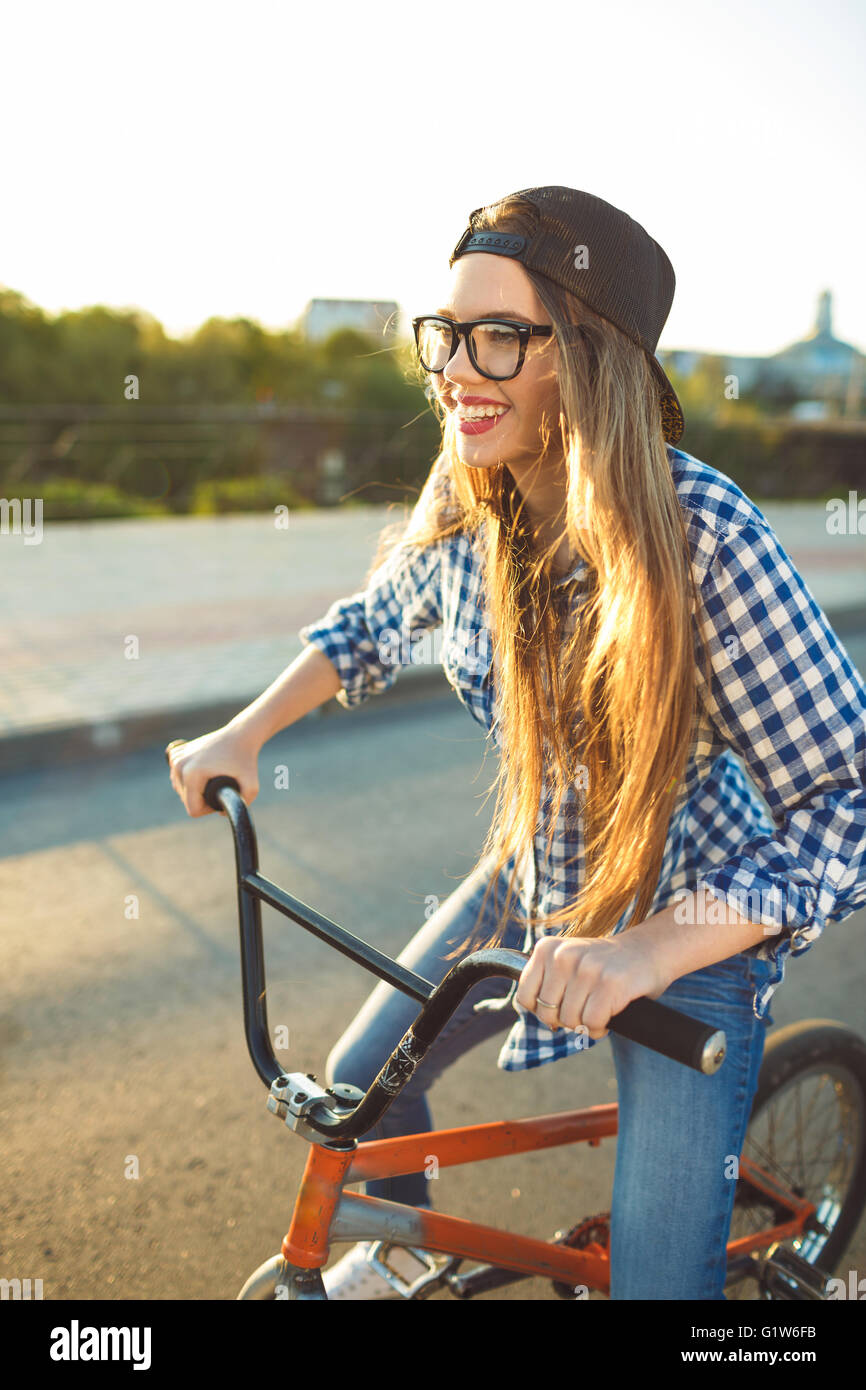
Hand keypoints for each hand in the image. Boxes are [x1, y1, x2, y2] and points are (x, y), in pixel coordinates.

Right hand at [166, 723, 259, 817]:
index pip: (193, 809)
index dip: (209, 809)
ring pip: (180, 788)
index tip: (221, 797)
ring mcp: (176, 758)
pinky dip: (187, 777)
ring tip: (212, 779)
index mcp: (192, 774)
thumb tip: (220, 813)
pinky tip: (201, 772)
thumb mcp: (252, 786)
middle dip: (202, 799)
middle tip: (220, 787)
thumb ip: (241, 806)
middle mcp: (179, 765)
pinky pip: (177, 775)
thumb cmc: (246, 760)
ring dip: (195, 789)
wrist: (240, 735)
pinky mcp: (176, 753)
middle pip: (186, 800)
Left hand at [515, 932, 669, 1038]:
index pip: (525, 996)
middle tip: (585, 1008)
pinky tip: (610, 1014)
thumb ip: (547, 980)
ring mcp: (587, 969)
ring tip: (600, 1008)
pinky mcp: (610, 984)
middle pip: (547, 1013)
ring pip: (570, 1021)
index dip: (542, 1010)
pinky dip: (600, 1028)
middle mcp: (563, 955)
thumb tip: (533, 1010)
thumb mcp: (568, 961)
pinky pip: (592, 1024)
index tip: (561, 1006)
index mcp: (547, 948)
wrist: (649, 949)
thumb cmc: (604, 964)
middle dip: (566, 1020)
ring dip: (585, 1025)